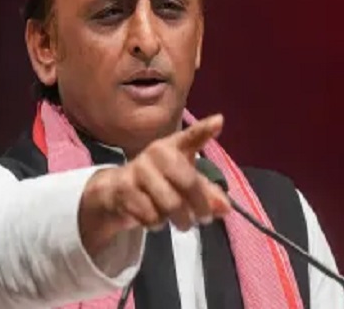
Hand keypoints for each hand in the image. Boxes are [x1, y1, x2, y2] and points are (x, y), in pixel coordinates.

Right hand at [78, 114, 230, 255]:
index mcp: (173, 146)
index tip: (219, 121)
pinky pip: (151, 216)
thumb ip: (207, 193)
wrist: (117, 190)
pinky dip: (158, 224)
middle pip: (188, 183)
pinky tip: (155, 218)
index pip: (191, 136)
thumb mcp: (184, 182)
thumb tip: (226, 208)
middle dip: (200, 206)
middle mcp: (156, 152)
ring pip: (170, 205)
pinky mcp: (124, 188)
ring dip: (180, 220)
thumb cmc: (159, 181)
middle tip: (205, 218)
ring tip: (180, 221)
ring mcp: (138, 169)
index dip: (205, 129)